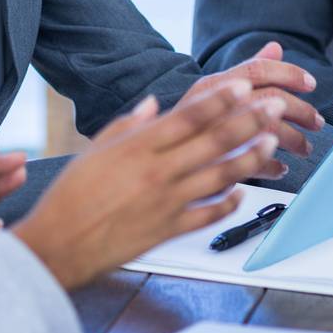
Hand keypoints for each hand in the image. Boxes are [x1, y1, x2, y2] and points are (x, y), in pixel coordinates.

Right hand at [14, 79, 285, 290]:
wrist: (58, 245)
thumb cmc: (70, 197)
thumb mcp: (93, 150)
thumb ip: (127, 125)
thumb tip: (153, 105)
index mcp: (137, 148)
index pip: (189, 116)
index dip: (220, 100)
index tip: (244, 86)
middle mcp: (157, 172)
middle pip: (213, 141)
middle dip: (249, 122)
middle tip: (275, 107)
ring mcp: (166, 203)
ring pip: (220, 176)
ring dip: (250, 158)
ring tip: (273, 142)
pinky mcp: (168, 231)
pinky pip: (209, 215)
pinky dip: (229, 203)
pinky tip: (243, 193)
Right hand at [184, 41, 323, 169]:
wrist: (142, 167)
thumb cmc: (179, 128)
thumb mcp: (205, 92)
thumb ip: (243, 70)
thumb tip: (276, 47)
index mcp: (208, 87)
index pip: (256, 70)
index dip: (289, 73)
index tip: (310, 83)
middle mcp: (212, 108)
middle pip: (269, 100)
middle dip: (300, 110)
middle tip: (316, 121)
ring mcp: (213, 138)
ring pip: (268, 134)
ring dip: (294, 140)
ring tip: (304, 148)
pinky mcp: (213, 168)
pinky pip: (254, 167)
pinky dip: (273, 168)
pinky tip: (280, 169)